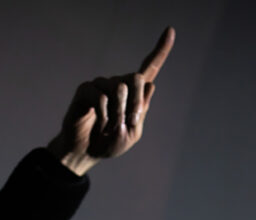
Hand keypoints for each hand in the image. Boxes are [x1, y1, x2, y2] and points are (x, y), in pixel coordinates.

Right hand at [47, 26, 174, 174]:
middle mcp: (118, 84)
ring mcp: (101, 85)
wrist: (85, 153)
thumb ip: (141, 112)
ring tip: (110, 130)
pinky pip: (101, 98)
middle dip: (135, 104)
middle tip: (128, 123)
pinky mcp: (86, 90)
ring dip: (118, 115)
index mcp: (134, 94)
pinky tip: (100, 128)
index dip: (161, 50)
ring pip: (119, 89)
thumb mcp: (131, 133)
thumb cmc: (108, 143)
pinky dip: (105, 118)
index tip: (170, 30)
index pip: (149, 68)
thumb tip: (151, 84)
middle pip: (136, 78)